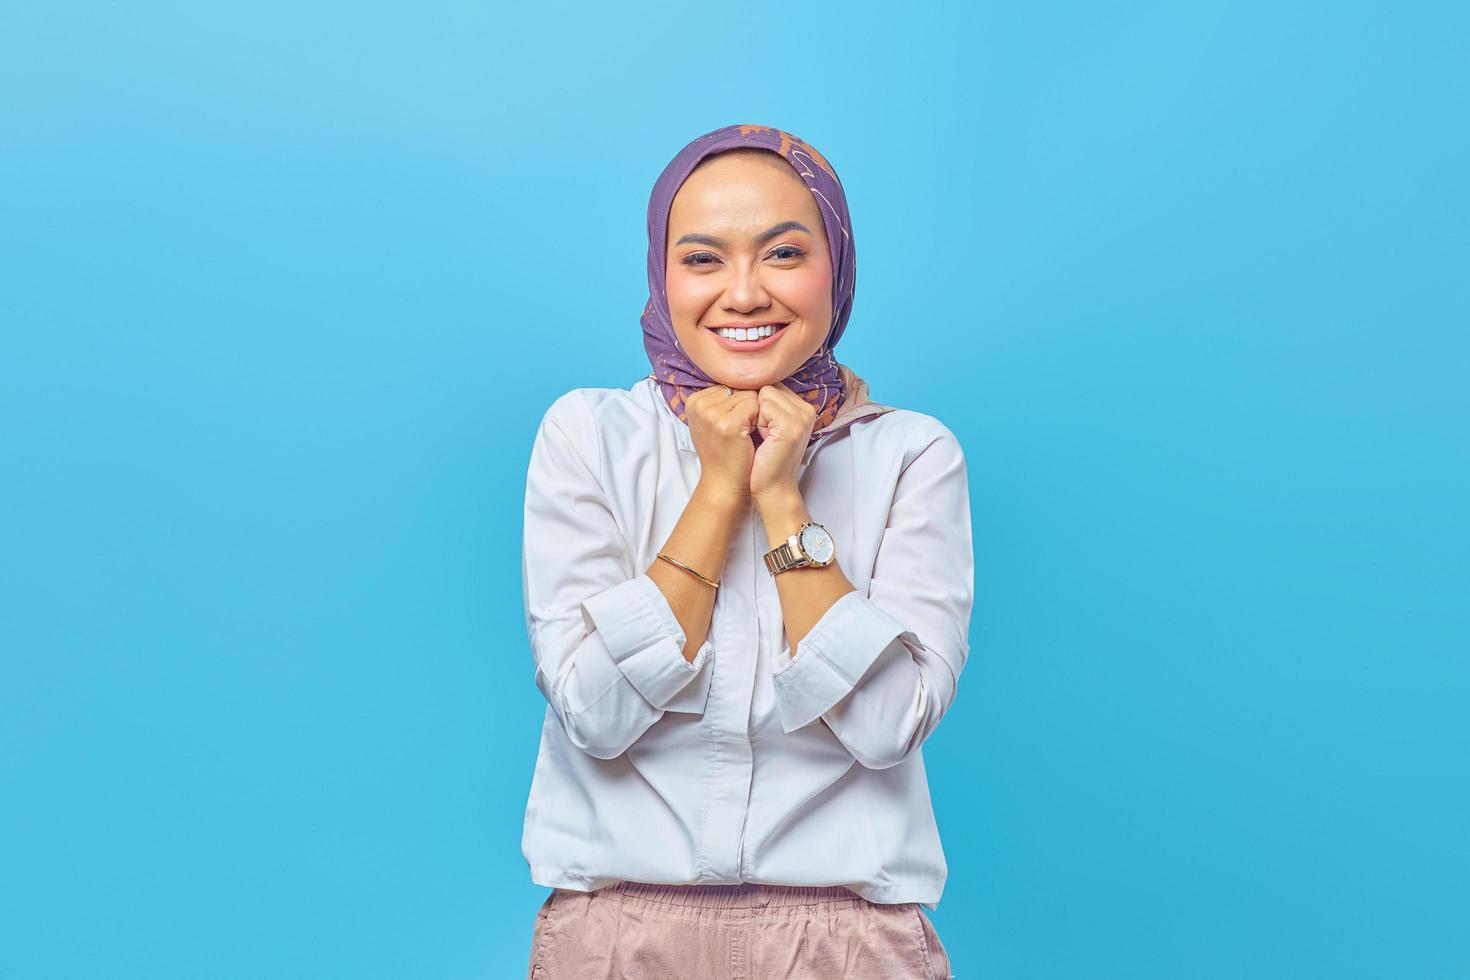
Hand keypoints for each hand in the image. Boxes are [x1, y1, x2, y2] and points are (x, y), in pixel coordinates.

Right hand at [685, 383, 759, 503]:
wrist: (724, 482)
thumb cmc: (724, 451)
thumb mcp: (713, 421)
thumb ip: (720, 400)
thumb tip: (743, 375)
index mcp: (693, 400)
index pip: (730, 384)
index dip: (738, 405)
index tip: (730, 426)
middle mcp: (698, 404)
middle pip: (740, 388)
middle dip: (746, 408)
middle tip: (737, 433)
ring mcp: (712, 414)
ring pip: (750, 395)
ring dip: (754, 415)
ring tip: (742, 435)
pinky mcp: (728, 424)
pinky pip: (756, 406)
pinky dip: (759, 421)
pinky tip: (748, 437)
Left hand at [749, 381, 816, 508]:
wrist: (772, 489)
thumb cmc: (764, 460)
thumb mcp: (767, 427)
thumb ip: (766, 404)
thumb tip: (744, 380)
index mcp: (802, 407)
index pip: (771, 385)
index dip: (758, 404)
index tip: (761, 428)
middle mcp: (807, 409)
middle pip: (767, 387)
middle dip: (756, 408)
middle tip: (762, 434)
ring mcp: (801, 417)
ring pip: (764, 393)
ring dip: (755, 415)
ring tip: (763, 437)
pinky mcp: (792, 426)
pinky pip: (762, 406)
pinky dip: (756, 423)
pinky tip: (763, 440)